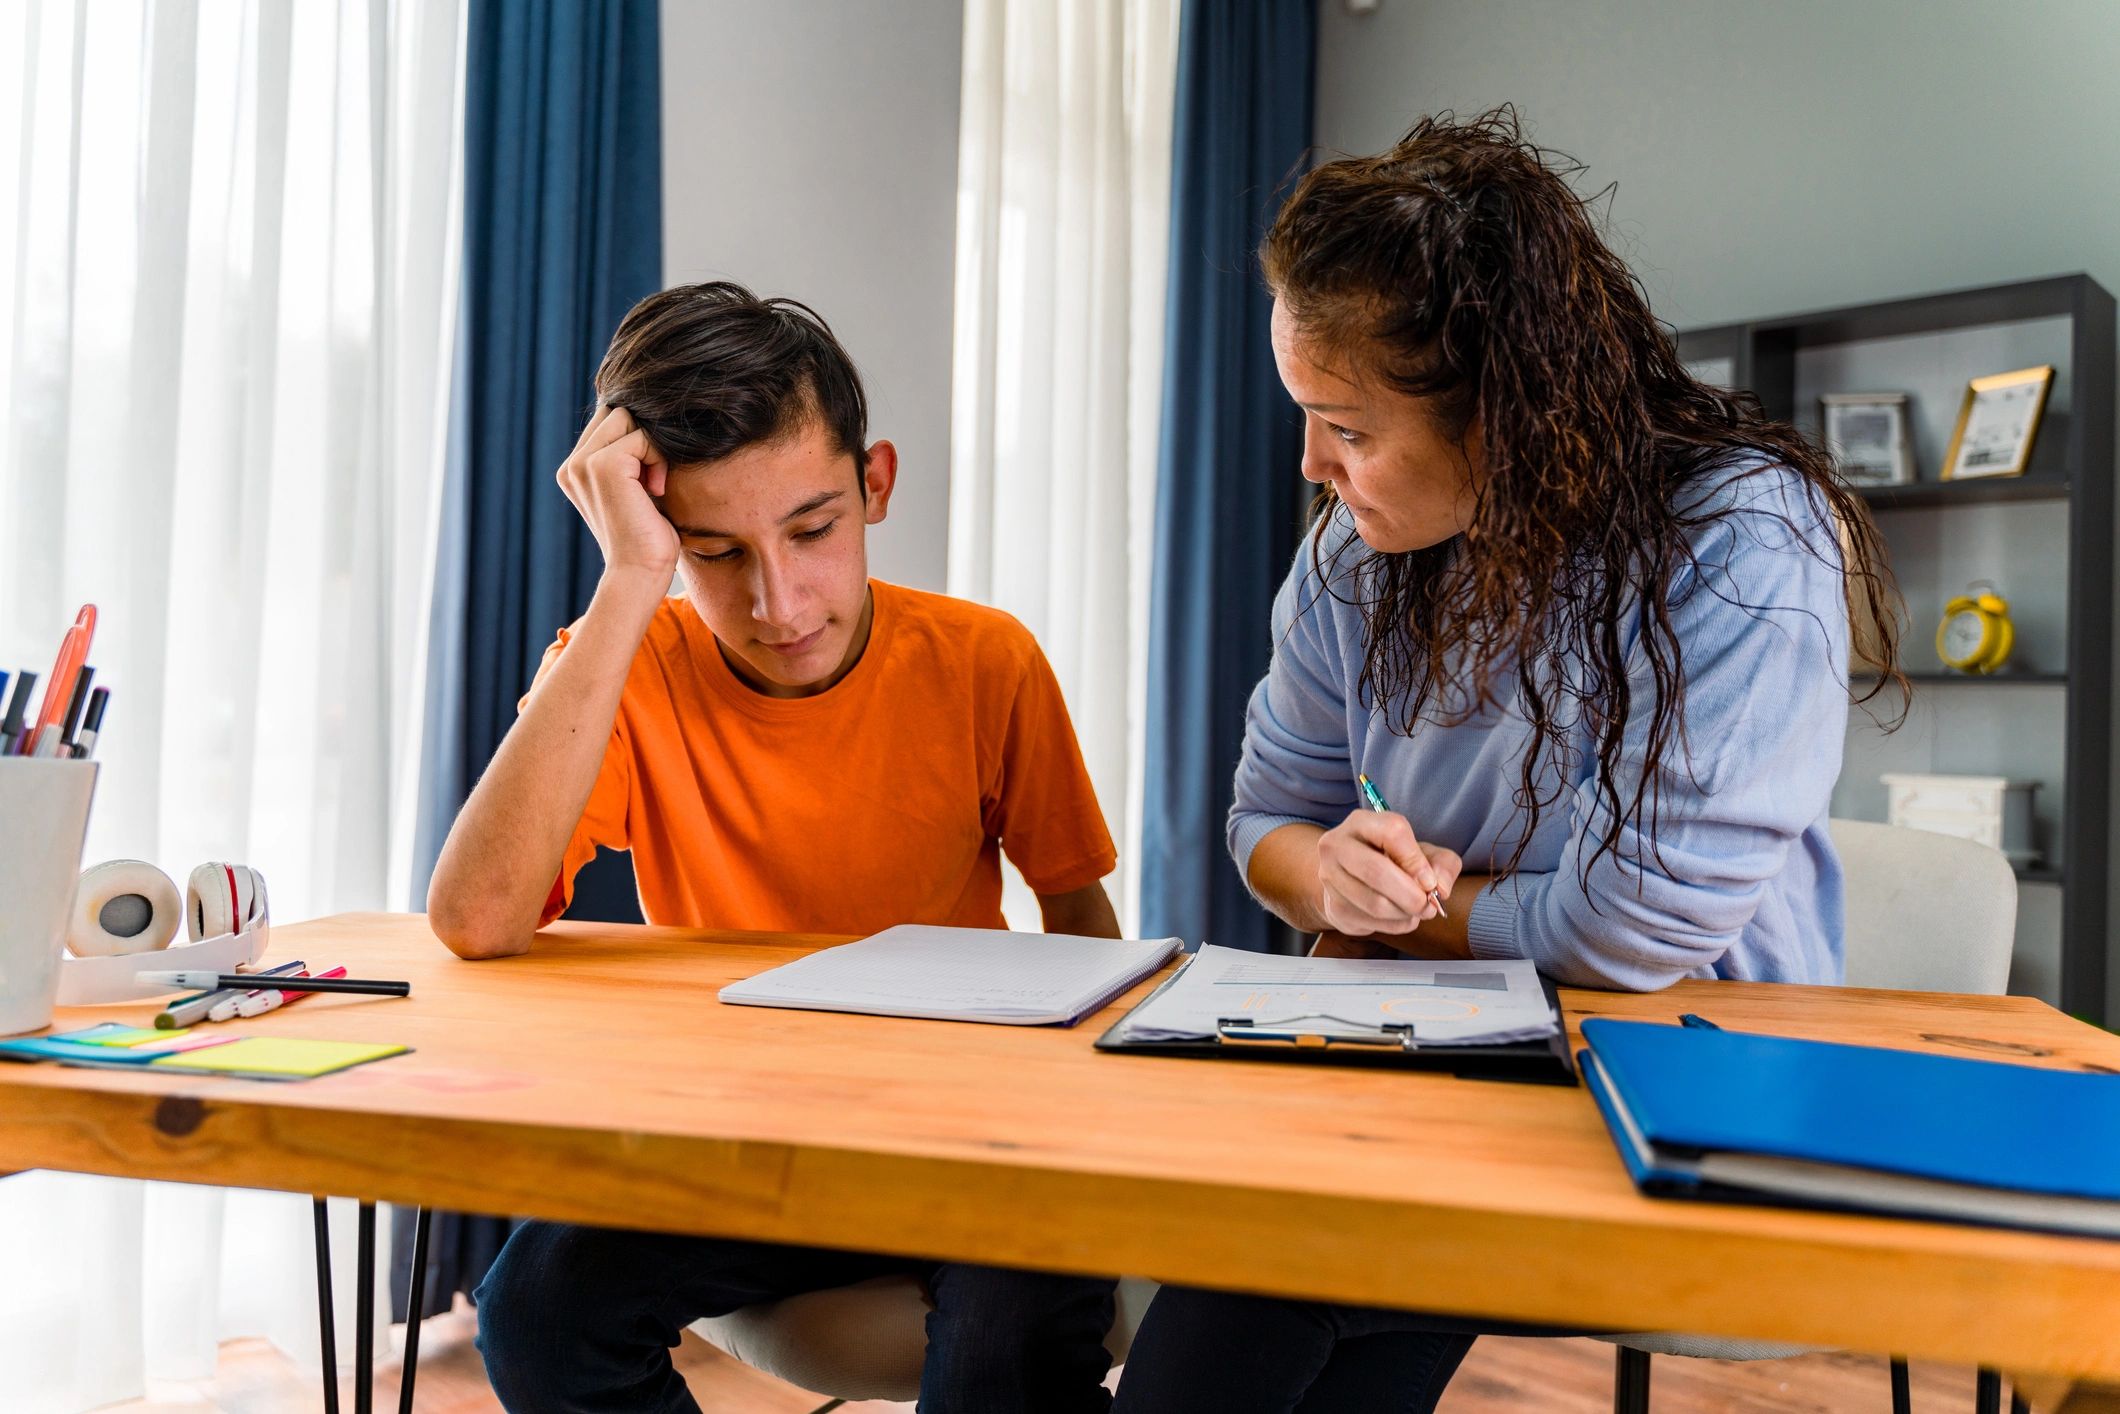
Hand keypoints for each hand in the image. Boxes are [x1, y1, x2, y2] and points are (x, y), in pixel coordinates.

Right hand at [556, 405, 677, 581]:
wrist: (638, 572)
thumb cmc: (645, 538)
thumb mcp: (634, 491)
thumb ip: (630, 460)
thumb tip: (647, 423)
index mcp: (574, 471)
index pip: (607, 422)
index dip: (635, 440)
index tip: (647, 479)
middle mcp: (572, 465)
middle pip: (616, 413)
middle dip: (642, 439)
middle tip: (652, 481)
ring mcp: (583, 463)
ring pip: (626, 418)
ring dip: (650, 447)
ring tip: (653, 485)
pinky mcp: (603, 464)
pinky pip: (641, 436)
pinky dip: (657, 458)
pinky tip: (655, 489)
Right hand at [1314, 809, 1462, 938]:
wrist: (1354, 879)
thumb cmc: (1394, 860)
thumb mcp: (1424, 852)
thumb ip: (1443, 864)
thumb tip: (1441, 889)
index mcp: (1361, 823)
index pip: (1392, 832)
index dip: (1416, 860)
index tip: (1429, 881)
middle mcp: (1337, 846)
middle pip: (1376, 871)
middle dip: (1411, 895)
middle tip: (1428, 906)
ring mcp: (1330, 877)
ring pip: (1374, 903)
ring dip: (1405, 913)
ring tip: (1416, 910)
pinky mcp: (1333, 906)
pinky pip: (1370, 922)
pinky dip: (1395, 925)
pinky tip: (1400, 917)